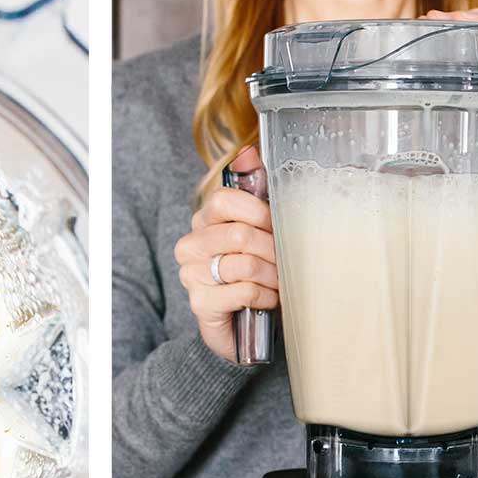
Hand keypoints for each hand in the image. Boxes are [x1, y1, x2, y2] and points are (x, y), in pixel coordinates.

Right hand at [175, 147, 278, 362]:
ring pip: (244, 264)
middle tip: (287, 260)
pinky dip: (266, 296)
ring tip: (280, 281)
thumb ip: (255, 189)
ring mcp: (192, 275)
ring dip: (273, 275)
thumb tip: (248, 153)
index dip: (259, 212)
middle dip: (273, 249)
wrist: (241, 324)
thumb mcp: (258, 228)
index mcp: (203, 220)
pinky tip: (270, 300)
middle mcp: (191, 245)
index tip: (276, 226)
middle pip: (240, 234)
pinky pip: (244, 291)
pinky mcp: (201, 303)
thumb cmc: (254, 271)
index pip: (224, 200)